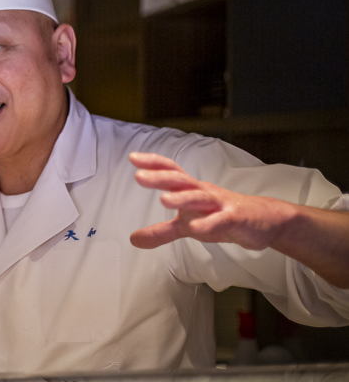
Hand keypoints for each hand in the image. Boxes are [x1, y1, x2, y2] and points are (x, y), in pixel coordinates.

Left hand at [129, 152, 290, 250]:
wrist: (263, 221)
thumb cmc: (220, 216)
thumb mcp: (186, 226)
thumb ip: (161, 231)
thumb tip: (133, 239)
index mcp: (191, 189)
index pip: (171, 171)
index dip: (153, 163)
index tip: (133, 157)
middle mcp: (204, 192)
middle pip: (181, 181)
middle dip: (160, 178)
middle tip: (139, 176)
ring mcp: (221, 204)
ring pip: (200, 198)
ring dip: (182, 198)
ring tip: (164, 200)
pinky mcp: (235, 219)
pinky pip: (221, 220)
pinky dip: (209, 223)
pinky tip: (196, 229)